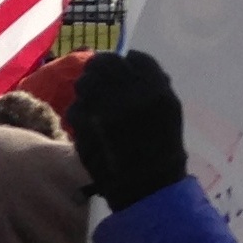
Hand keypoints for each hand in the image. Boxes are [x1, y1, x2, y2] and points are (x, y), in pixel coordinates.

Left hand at [63, 51, 188, 209]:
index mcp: (156, 87)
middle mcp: (128, 91)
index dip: (126, 64)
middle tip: (102, 85)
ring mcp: (102, 106)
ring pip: (85, 82)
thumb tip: (127, 62)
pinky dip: (80, 114)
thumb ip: (149, 83)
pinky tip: (91, 126)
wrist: (146, 185)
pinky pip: (75, 107)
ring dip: (87, 91)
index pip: (134, 58)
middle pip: (104, 62)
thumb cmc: (162, 147)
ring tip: (97, 107)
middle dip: (101, 71)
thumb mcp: (168, 109)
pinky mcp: (83, 123)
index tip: (123, 72)